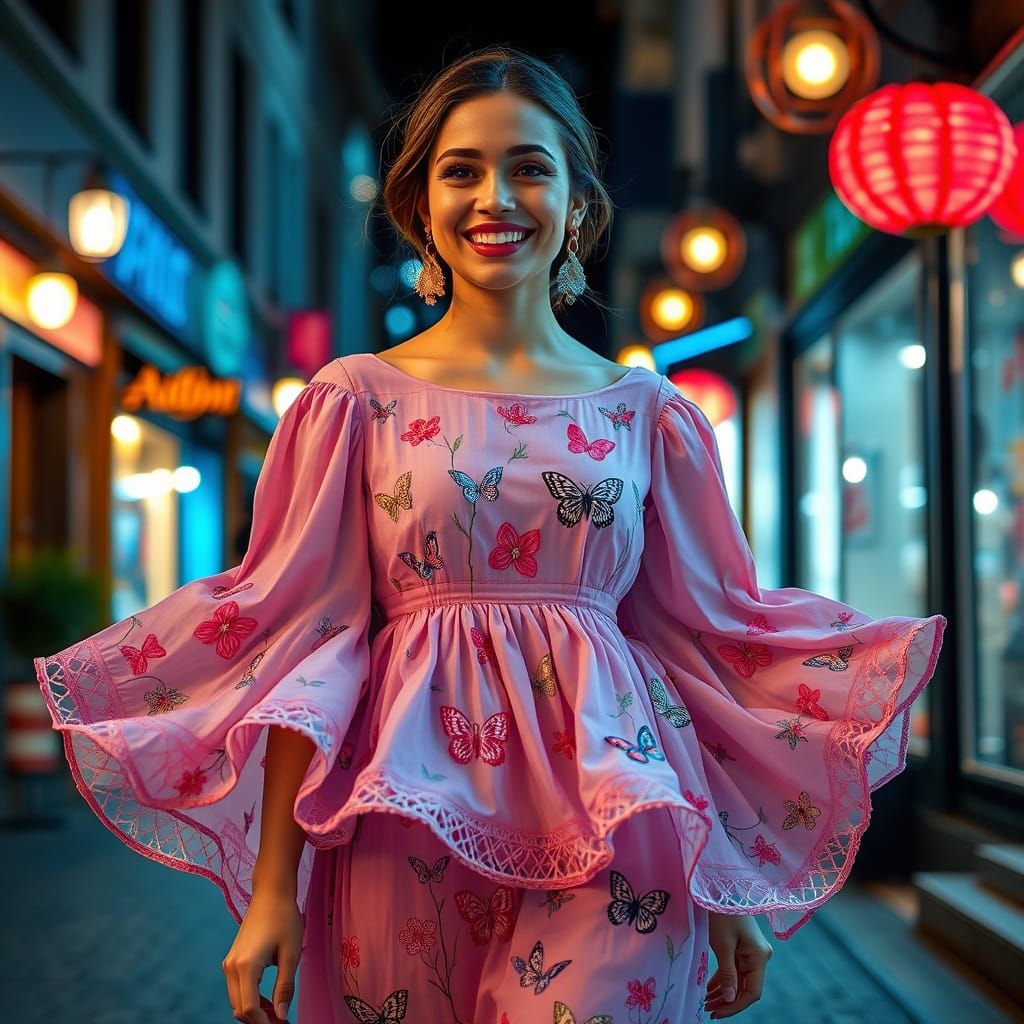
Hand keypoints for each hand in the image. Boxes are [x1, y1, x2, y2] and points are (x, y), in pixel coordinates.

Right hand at [222, 889, 304, 1022]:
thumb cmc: (284, 918)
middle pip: (240, 1008)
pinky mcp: (232, 960)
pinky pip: (237, 989)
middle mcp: (231, 967)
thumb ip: (285, 987)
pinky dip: (250, 999)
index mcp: (246, 966)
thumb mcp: (291, 953)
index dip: (264, 1023)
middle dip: (259, 1020)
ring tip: (278, 1013)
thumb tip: (281, 1016)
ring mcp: (229, 963)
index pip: (249, 1008)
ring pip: (237, 1001)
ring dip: (255, 1011)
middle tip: (282, 1022)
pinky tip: (269, 1000)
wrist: (271, 893)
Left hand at [703, 910, 773, 1018]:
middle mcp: (759, 957)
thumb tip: (729, 999)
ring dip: (723, 992)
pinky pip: (734, 970)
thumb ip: (728, 973)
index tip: (716, 1013)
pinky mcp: (741, 948)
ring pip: (738, 981)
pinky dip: (722, 980)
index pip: (752, 992)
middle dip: (727, 1001)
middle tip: (707, 1010)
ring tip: (705, 1003)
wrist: (720, 887)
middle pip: (745, 988)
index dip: (735, 1006)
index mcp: (759, 957)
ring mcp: (750, 953)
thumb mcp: (722, 945)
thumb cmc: (721, 913)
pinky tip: (708, 990)